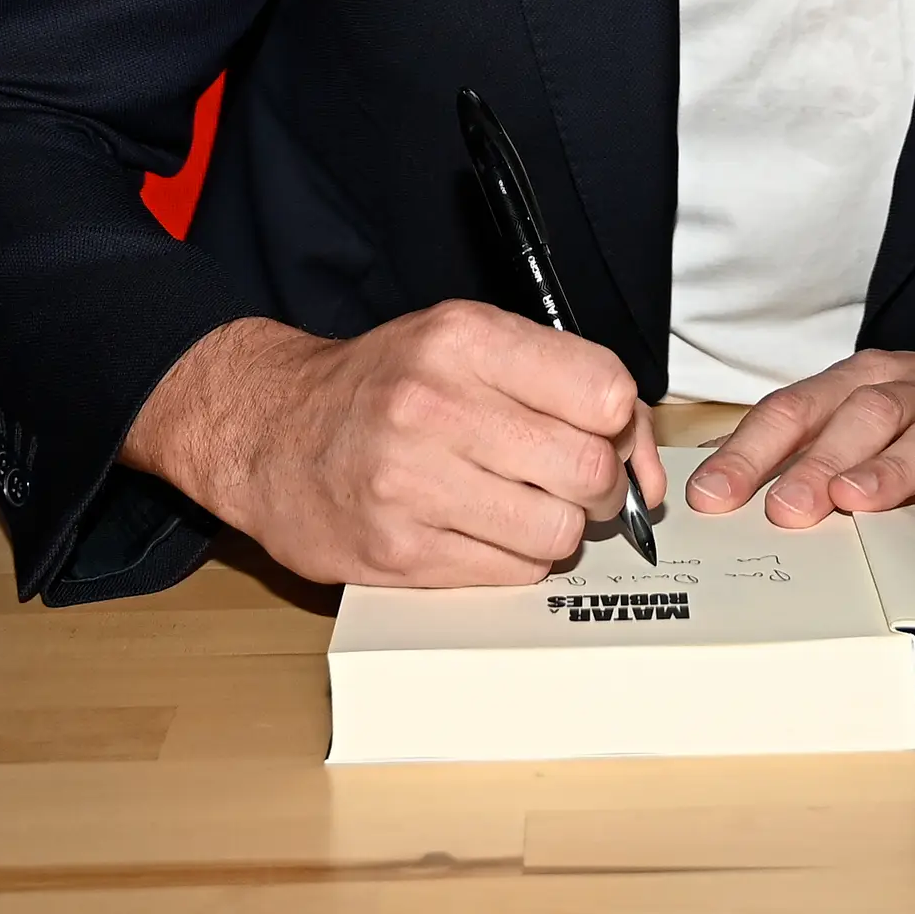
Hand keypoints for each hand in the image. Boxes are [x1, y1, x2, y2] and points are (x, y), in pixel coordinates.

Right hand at [121, 305, 665, 586]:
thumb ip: (563, 383)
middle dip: (597, 485)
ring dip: (557, 528)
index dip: (622, 425)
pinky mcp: (399, 552)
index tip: (606, 435)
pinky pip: (513, 573)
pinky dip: (515, 557)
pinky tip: (481, 528)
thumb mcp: (467, 344)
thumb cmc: (384, 386)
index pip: (605, 391)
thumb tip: (644, 466)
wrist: (270, 432)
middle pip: (589, 470)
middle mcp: (437, 406)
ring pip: (559, 532)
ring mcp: (413, 484)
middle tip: (567, 479)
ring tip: (521, 504)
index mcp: (464, 340)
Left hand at [686, 334, 914, 561]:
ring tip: (860, 502)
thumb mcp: (857, 409)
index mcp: (866, 381)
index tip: (712, 496)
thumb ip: (797, 441)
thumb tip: (712, 481)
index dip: (752, 451)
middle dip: (822, 460)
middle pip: (866, 416)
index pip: (799, 408)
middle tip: (785, 508)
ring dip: (895, 469)